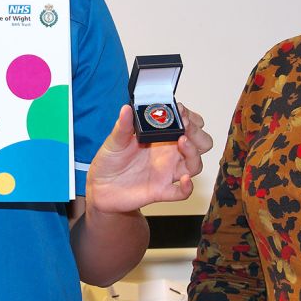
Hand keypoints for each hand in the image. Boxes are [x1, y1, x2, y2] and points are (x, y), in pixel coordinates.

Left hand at [86, 102, 212, 212]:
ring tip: (182, 141)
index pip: (188, 124)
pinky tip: (184, 180)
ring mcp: (167, 172)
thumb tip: (126, 108)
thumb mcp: (114, 140)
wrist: (100, 187)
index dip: (190, 117)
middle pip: (200, 143)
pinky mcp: (161, 190)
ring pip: (195, 164)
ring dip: (194, 153)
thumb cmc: (110, 162)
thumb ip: (123, 126)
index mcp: (161, 137)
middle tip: (185, 126)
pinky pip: (182, 192)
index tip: (181, 111)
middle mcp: (169, 154)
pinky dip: (188, 187)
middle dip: (198, 133)